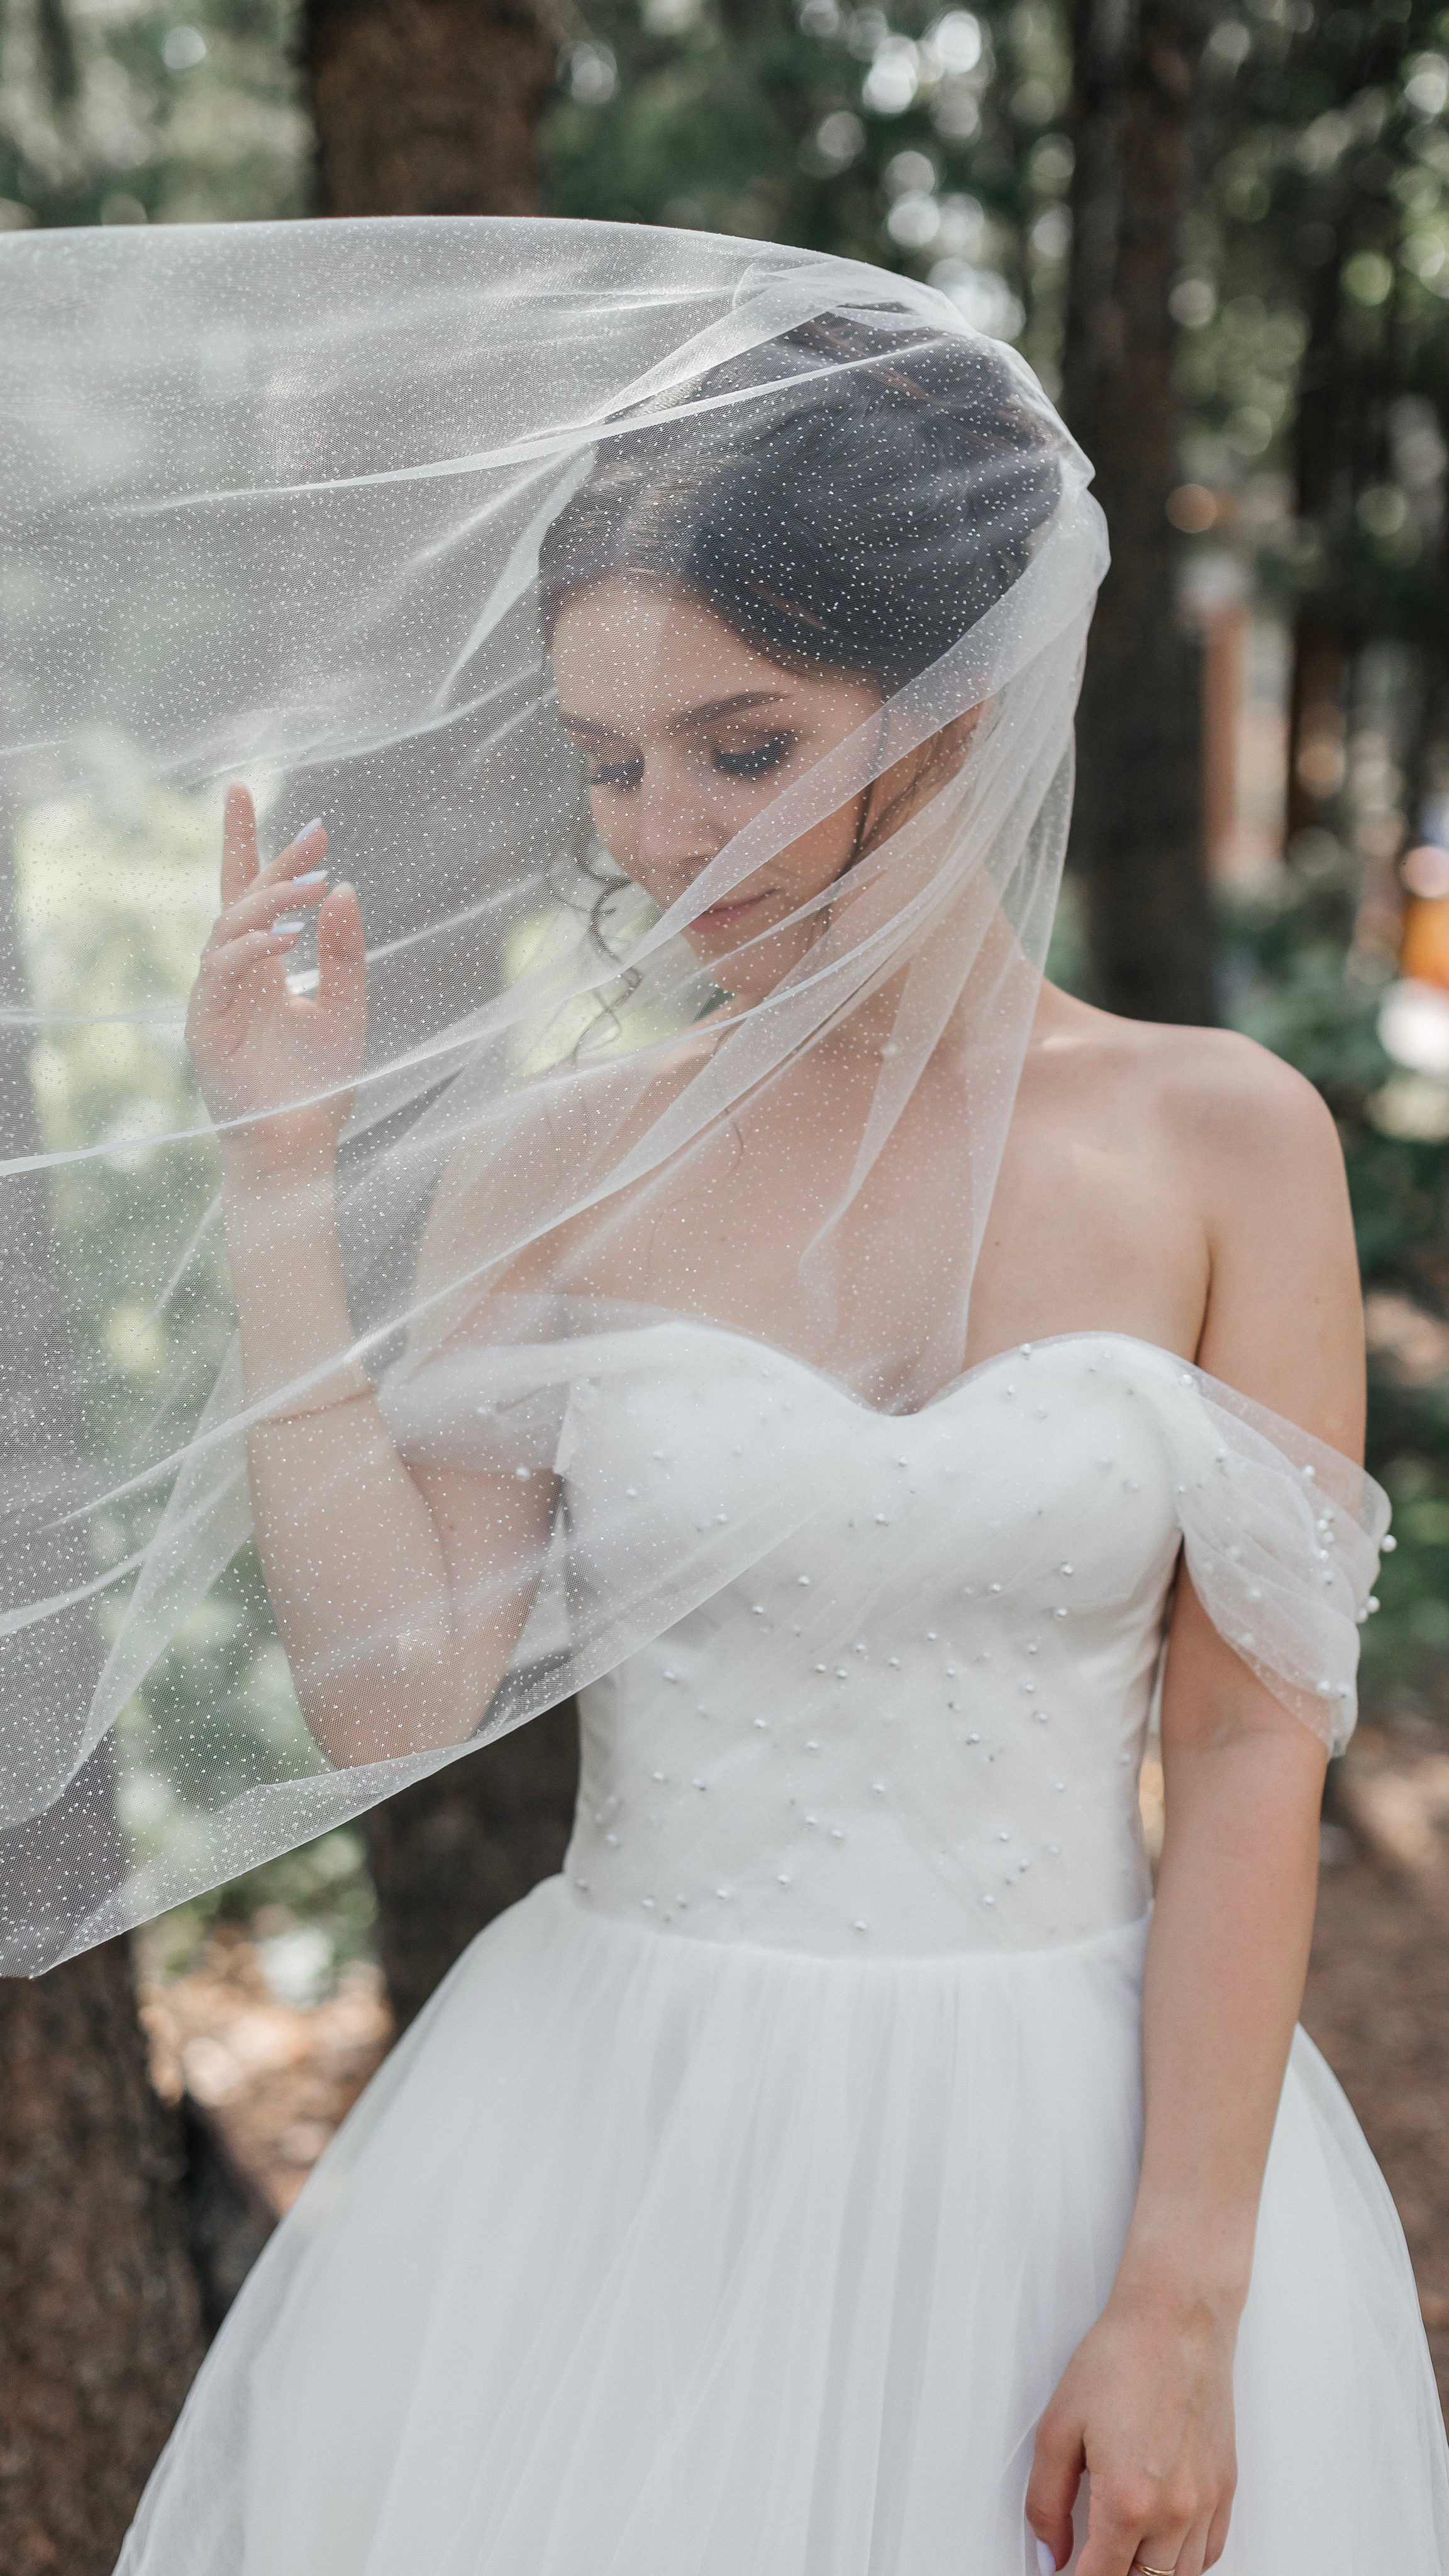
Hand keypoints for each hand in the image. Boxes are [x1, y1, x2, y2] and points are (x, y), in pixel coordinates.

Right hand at [186, 783, 365, 1175]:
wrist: (299, 1148)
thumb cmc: (319, 1086)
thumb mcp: (346, 1008)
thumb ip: (344, 952)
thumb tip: (343, 887)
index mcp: (261, 969)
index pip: (248, 894)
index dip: (249, 844)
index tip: (250, 791)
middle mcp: (233, 978)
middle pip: (238, 900)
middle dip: (272, 860)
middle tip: (316, 832)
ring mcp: (214, 1001)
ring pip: (229, 930)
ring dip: (271, 902)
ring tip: (314, 882)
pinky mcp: (205, 1029)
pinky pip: (219, 974)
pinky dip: (251, 949)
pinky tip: (286, 937)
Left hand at [1025, 2281, 1237, 2575]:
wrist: (1176, 2319)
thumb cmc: (1121, 2359)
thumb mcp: (1057, 2427)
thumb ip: (1045, 2501)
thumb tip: (1050, 2553)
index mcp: (1127, 2501)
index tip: (1064, 2573)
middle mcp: (1174, 2512)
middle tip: (1089, 2556)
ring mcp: (1206, 2502)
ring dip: (1149, 2573)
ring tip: (1123, 2552)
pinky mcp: (1225, 2486)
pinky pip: (1211, 2552)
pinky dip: (1186, 2561)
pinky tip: (1162, 2545)